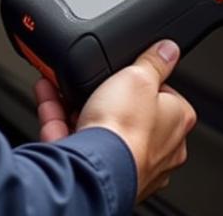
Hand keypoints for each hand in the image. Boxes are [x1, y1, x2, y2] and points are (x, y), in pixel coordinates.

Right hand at [43, 40, 193, 201]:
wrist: (93, 171)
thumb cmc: (125, 130)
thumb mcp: (140, 77)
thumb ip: (155, 62)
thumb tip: (168, 50)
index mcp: (174, 125)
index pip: (166, 95)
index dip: (144, 79)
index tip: (128, 70)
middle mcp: (156, 150)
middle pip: (128, 112)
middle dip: (106, 94)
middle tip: (94, 77)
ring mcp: (125, 164)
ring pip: (98, 126)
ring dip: (75, 103)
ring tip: (62, 81)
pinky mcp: (94, 173)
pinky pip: (74, 138)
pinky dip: (58, 116)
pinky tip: (47, 94)